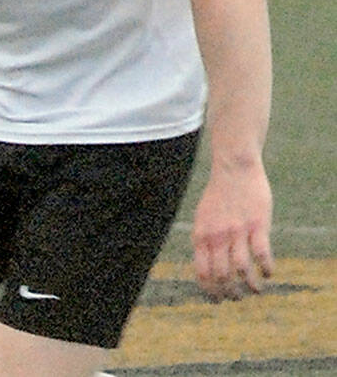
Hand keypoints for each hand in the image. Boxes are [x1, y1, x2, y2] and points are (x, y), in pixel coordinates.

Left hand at [191, 160, 272, 300]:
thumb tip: (206, 266)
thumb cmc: (219, 195)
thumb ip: (204, 240)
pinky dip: (266, 269)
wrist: (233, 169)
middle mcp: (217, 237)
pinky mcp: (257, 226)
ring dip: (250, 286)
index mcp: (201, 236)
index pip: (202, 272)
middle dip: (230, 293)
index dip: (210, 291)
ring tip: (256, 290)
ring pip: (242, 270)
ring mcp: (237, 231)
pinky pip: (262, 255)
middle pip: (222, 276)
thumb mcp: (203, 218)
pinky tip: (269, 273)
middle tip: (237, 298)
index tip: (218, 300)